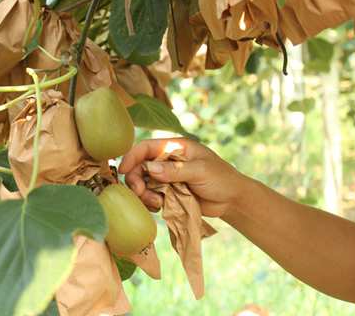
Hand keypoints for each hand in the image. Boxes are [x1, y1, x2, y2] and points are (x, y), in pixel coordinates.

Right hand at [118, 138, 247, 217]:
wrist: (232, 200)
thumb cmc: (221, 178)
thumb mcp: (200, 171)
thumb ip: (175, 170)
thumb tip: (150, 169)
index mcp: (175, 148)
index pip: (146, 148)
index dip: (132, 157)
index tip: (122, 170)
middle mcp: (167, 161)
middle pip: (140, 167)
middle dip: (136, 179)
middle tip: (140, 192)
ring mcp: (167, 178)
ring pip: (143, 184)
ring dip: (144, 194)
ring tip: (157, 203)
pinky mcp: (168, 193)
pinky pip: (151, 197)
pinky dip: (150, 202)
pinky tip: (159, 207)